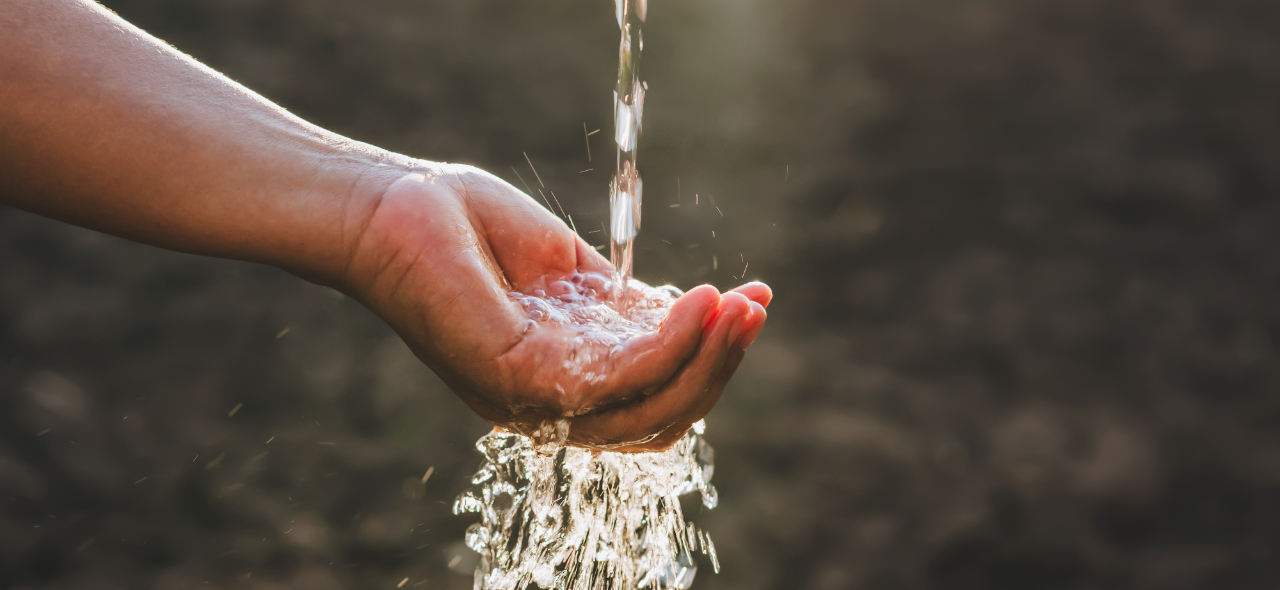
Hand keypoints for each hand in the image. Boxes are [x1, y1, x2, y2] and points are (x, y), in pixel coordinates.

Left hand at [340, 164, 769, 450]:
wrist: (391, 204)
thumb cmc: (468, 228)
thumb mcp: (568, 272)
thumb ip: (622, 305)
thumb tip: (696, 316)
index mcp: (562, 382)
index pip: (653, 402)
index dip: (711, 361)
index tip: (751, 302)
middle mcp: (548, 405)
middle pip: (661, 420)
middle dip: (721, 368)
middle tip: (757, 308)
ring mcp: (529, 399)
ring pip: (647, 411)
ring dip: (707, 360)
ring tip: (739, 306)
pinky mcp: (514, 376)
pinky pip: (614, 378)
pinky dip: (668, 345)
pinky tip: (699, 301)